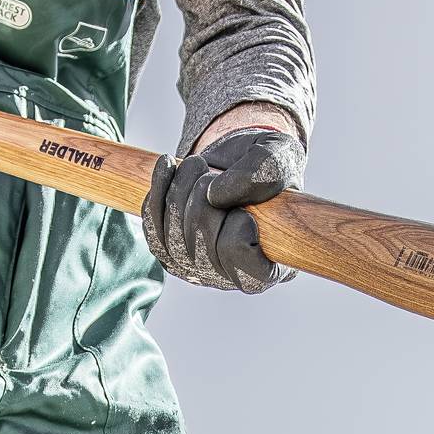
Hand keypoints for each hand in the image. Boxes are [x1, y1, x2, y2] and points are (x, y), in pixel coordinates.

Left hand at [143, 121, 305, 292]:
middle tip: (214, 174)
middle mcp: (233, 277)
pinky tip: (169, 166)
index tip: (246, 208)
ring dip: (182, 187)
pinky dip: (157, 190)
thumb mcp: (280, 156)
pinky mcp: (172, 254)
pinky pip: (153, 229)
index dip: (239, 229)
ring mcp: (199, 270)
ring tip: (197, 165)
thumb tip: (214, 196)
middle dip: (203, 196)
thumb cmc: (266, 168)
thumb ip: (261, 174)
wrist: (237, 163)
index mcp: (272, 267)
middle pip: (203, 248)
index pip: (246, 266)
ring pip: (174, 238)